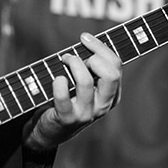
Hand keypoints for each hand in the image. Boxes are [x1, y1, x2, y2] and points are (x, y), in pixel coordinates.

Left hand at [26, 32, 120, 150]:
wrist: (51, 130)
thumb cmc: (68, 98)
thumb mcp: (84, 84)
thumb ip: (90, 65)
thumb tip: (87, 39)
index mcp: (112, 94)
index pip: (116, 65)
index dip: (100, 47)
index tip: (85, 37)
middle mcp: (103, 105)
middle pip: (111, 74)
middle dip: (93, 57)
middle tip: (77, 56)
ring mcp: (86, 113)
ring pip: (85, 82)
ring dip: (73, 64)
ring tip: (64, 60)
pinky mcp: (67, 119)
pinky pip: (63, 97)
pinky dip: (58, 83)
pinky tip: (57, 79)